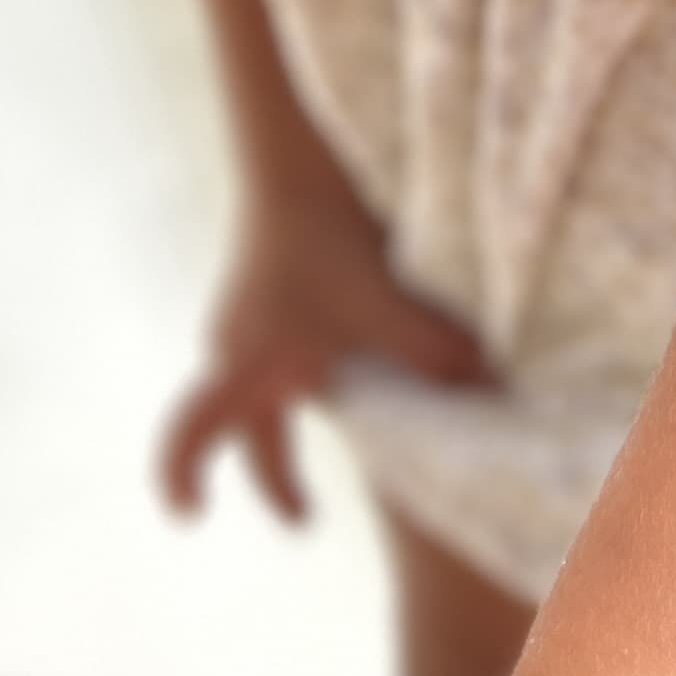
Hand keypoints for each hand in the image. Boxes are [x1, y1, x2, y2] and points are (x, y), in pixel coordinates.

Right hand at [162, 186, 488, 523]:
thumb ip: (434, 355)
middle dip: (276, 474)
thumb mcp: (382, 306)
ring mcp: (247, 314)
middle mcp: (234, 344)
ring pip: (269, 388)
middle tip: (305, 519)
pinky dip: (317, 372)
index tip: (192, 517)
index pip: (192, 435)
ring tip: (356, 433)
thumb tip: (490, 397)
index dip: (184, 479)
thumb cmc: (325, 234)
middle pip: (246, 429)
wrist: (299, 156)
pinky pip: (285, 352)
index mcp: (245, 363)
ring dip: (298, 417)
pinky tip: (358, 362)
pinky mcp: (269, 288)